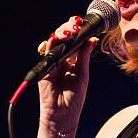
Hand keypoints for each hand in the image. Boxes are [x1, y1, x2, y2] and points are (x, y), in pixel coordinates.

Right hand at [37, 15, 98, 132]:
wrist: (63, 114)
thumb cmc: (75, 97)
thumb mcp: (83, 74)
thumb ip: (84, 56)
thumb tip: (92, 40)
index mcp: (74, 60)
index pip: (75, 41)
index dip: (77, 31)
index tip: (83, 23)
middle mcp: (63, 59)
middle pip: (64, 38)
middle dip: (69, 28)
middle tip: (76, 24)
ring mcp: (53, 62)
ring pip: (55, 42)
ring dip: (61, 33)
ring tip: (69, 31)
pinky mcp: (45, 67)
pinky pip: (47, 52)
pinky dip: (51, 43)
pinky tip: (57, 39)